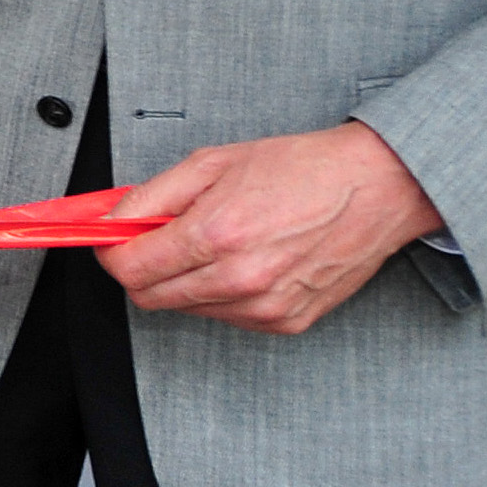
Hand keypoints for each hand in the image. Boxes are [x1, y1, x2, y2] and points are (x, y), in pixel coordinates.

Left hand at [98, 121, 442, 334]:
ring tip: (217, 240)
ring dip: (185, 280)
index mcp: (217, 235)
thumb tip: (110, 220)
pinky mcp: (287, 322)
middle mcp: (240, 279)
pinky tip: (245, 260)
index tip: (113, 240)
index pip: (130, 269)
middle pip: (151, 298)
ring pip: (188, 310)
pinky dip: (221, 293)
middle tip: (160, 237)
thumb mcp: (213, 163)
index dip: (111, 253)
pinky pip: (228, 317)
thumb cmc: (303, 169)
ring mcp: (266, 307)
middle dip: (143, 268)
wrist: (376, 188)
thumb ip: (152, 195)